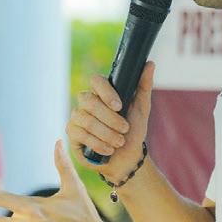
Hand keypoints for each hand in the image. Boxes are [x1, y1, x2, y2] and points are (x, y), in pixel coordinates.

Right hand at [67, 62, 153, 178]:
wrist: (127, 158)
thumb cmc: (134, 131)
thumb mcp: (142, 109)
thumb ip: (144, 86)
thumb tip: (150, 63)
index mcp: (102, 92)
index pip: (96, 80)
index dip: (106, 92)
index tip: (119, 106)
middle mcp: (86, 102)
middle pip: (89, 101)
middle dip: (110, 118)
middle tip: (124, 129)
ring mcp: (77, 117)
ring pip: (86, 120)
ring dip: (106, 133)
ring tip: (119, 142)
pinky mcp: (72, 133)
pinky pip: (80, 134)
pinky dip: (98, 143)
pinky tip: (108, 149)